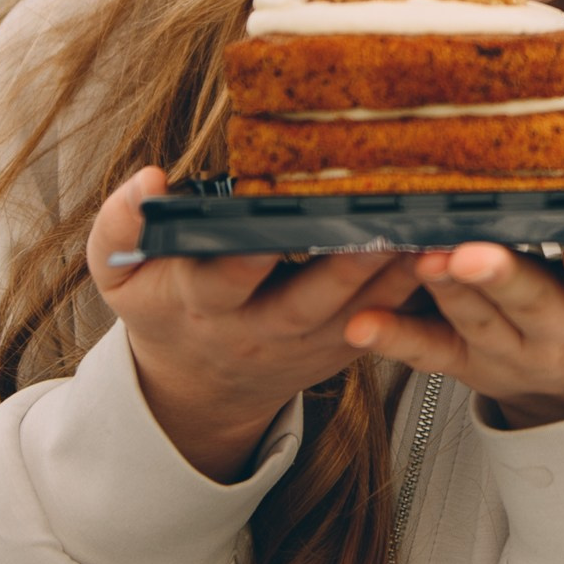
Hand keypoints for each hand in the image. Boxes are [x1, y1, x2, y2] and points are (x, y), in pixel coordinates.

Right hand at [86, 169, 426, 481]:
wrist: (200, 384)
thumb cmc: (163, 306)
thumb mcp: (119, 272)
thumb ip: (119, 224)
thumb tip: (149, 178)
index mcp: (199, 304)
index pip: (223, 279)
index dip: (248, 254)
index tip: (273, 220)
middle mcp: (257, 328)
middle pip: (307, 300)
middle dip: (345, 264)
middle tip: (384, 220)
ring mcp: (306, 344)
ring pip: (358, 309)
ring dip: (396, 272)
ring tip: (432, 226)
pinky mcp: (343, 347)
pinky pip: (385, 316)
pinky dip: (414, 284)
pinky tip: (444, 247)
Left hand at [341, 178, 563, 429]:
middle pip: (532, 304)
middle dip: (501, 276)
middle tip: (470, 250)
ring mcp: (514, 353)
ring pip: (478, 320)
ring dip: (445, 292)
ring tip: (421, 258)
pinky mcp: (472, 363)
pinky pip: (432, 354)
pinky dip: (395, 339)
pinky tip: (362, 322)